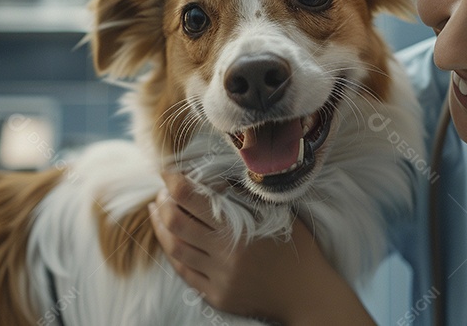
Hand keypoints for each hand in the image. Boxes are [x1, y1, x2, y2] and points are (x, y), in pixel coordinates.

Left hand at [149, 171, 374, 324]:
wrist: (307, 295)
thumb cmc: (297, 249)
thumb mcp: (276, 215)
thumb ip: (245, 199)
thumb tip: (214, 178)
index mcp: (239, 231)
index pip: (192, 199)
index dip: (174, 182)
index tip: (167, 171)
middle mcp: (224, 256)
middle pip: (176, 223)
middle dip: (164, 203)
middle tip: (163, 192)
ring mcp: (218, 279)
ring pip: (175, 249)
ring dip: (162, 227)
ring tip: (159, 212)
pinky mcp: (216, 296)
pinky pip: (185, 273)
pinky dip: (175, 253)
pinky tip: (172, 240)